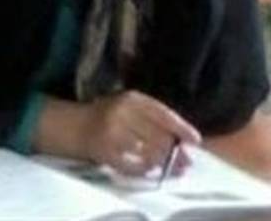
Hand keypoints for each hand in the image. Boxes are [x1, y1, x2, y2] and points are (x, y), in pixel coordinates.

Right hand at [79, 91, 200, 176]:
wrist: (75, 126)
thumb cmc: (108, 115)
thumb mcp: (129, 106)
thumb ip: (152, 118)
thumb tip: (182, 140)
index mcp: (131, 99)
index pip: (162, 113)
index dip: (181, 128)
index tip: (195, 140)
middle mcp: (122, 113)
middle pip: (158, 136)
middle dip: (175, 151)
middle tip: (186, 162)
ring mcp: (112, 134)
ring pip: (148, 152)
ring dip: (163, 163)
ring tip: (173, 168)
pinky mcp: (105, 152)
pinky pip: (132, 166)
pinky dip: (144, 171)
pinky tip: (151, 171)